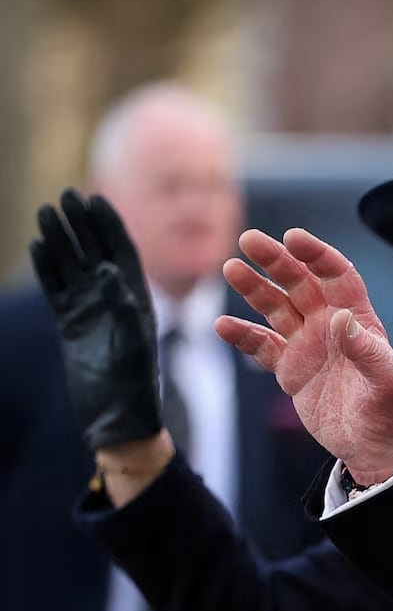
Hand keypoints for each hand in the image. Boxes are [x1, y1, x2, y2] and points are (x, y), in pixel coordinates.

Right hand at [30, 189, 162, 450]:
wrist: (117, 416)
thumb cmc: (135, 384)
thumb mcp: (133, 343)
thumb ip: (121, 306)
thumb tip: (104, 270)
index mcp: (138, 298)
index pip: (122, 252)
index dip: (109, 225)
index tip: (95, 198)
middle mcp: (114, 299)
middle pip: (94, 251)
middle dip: (82, 224)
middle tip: (65, 195)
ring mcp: (90, 310)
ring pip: (71, 266)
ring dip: (59, 240)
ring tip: (45, 212)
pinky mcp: (70, 324)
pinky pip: (56, 289)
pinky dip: (47, 268)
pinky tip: (37, 245)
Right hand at [217, 228, 392, 482]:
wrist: (376, 448)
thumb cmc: (390, 411)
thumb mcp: (387, 380)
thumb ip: (367, 350)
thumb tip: (340, 319)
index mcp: (357, 319)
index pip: (336, 276)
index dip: (317, 255)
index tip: (293, 237)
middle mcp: (329, 325)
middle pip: (299, 283)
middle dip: (276, 261)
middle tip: (249, 239)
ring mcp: (307, 345)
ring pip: (276, 307)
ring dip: (254, 289)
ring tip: (231, 269)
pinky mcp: (290, 369)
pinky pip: (261, 346)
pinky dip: (242, 335)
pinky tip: (221, 325)